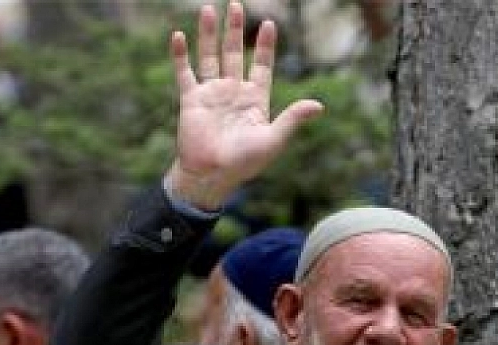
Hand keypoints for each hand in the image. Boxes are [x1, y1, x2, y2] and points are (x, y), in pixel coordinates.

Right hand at [164, 2, 323, 210]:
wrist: (212, 175)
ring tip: (208, 9)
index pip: (261, 66)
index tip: (269, 23)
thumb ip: (292, 119)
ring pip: (209, 56)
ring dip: (208, 34)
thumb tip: (318, 105)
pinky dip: (180, 55)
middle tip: (236, 4)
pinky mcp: (191, 100)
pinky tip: (179, 36)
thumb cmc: (245, 163)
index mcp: (255, 100)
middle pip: (234, 54)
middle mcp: (233, 92)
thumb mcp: (273, 140)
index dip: (264, 46)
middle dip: (234, 30)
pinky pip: (185, 73)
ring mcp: (211, 94)